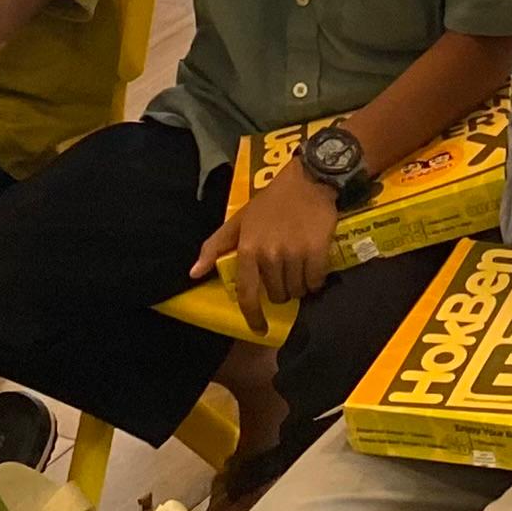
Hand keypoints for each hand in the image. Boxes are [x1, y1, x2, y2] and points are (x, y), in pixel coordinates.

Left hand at [192, 160, 338, 334]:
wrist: (307, 181)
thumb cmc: (270, 202)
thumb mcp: (238, 221)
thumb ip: (215, 246)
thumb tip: (194, 273)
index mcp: (248, 250)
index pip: (248, 294)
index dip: (253, 316)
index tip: (259, 329)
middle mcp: (269, 255)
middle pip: (278, 295)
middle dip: (282, 292)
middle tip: (285, 277)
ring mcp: (294, 254)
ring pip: (298, 290)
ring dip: (300, 287)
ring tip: (300, 271)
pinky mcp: (317, 251)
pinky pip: (316, 281)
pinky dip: (316, 280)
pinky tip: (314, 269)